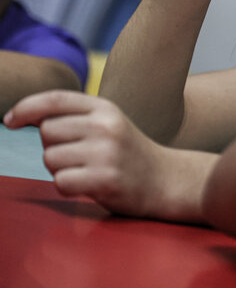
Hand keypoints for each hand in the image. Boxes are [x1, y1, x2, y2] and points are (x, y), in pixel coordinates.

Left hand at [3, 91, 201, 219]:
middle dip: (53, 147)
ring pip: (50, 158)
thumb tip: (26, 116)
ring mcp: (107, 152)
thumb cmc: (129, 154)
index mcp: (105, 108)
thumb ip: (75, 117)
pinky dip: (69, 187)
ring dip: (60, 169)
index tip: (9, 120)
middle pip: (47, 132)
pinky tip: (90, 185)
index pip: (54, 100)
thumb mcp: (109, 124)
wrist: (168, 180)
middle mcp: (106, 126)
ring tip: (87, 171)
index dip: (25, 107)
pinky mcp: (106, 179)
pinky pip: (61, 182)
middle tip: (78, 157)